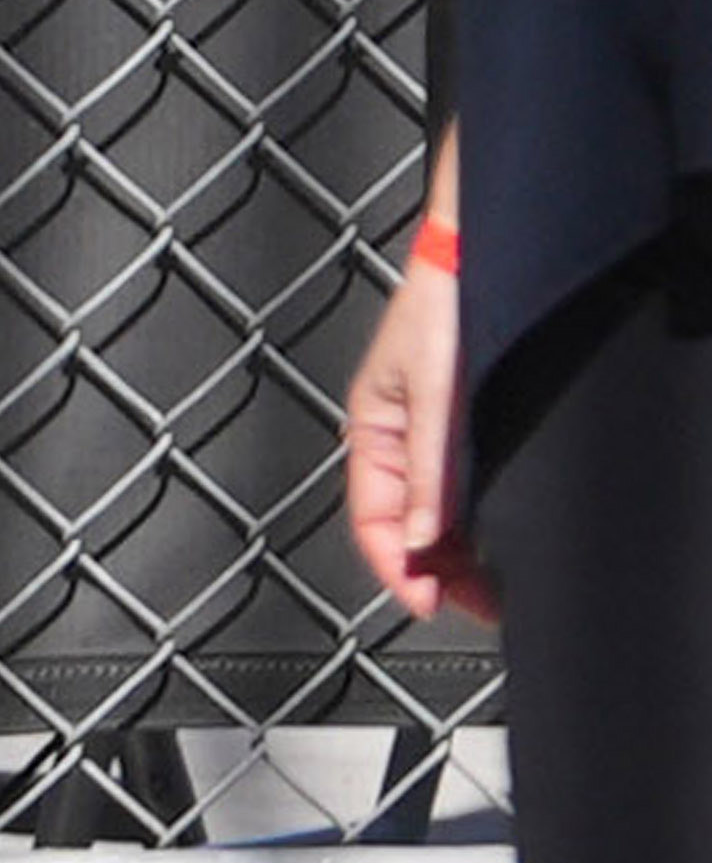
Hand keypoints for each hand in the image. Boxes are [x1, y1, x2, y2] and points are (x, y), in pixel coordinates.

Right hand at [341, 168, 487, 619]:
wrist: (475, 258)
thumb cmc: (439, 309)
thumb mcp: (433, 400)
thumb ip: (428, 474)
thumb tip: (422, 541)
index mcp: (371, 433)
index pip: (373, 522)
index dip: (397, 569)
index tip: (427, 601)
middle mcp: (396, 441)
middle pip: (406, 528)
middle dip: (435, 571)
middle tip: (476, 603)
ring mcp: (428, 438)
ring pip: (434, 516)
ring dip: (455, 553)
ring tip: (490, 585)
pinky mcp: (458, 430)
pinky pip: (456, 493)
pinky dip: (469, 525)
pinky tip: (492, 540)